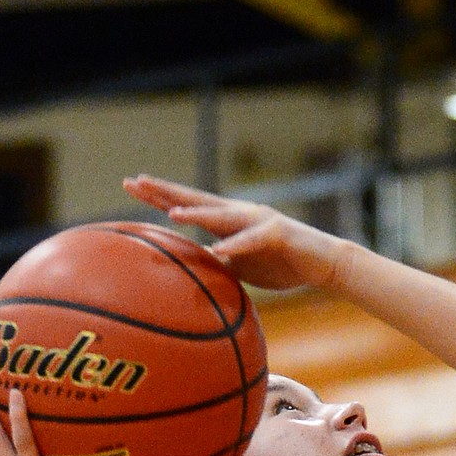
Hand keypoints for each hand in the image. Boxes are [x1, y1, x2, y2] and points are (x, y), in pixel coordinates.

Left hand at [123, 176, 349, 292]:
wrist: (323, 264)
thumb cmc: (283, 265)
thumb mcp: (242, 268)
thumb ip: (219, 264)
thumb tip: (193, 273)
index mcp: (228, 220)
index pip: (187, 205)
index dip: (160, 195)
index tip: (132, 186)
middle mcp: (239, 213)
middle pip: (196, 200)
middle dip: (165, 191)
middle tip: (135, 181)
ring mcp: (258, 220)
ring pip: (221, 215)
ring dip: (196, 214)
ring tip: (170, 213)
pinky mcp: (278, 232)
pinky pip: (252, 240)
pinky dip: (236, 245)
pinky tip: (219, 249)